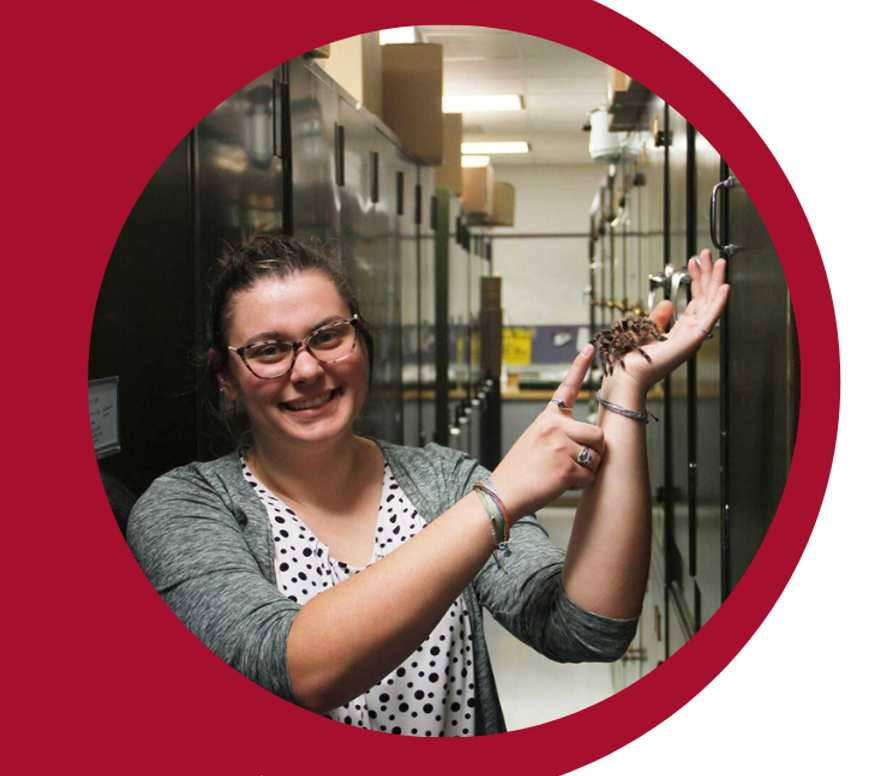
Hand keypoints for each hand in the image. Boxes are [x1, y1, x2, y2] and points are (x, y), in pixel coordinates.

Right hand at [490, 344, 605, 520]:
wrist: (502, 493)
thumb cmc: (520, 471)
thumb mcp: (535, 441)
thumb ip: (561, 434)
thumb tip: (593, 439)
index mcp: (547, 418)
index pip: (566, 388)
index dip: (580, 366)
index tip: (590, 347)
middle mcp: (554, 427)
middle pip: (598, 434)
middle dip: (593, 452)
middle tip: (573, 463)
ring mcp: (560, 446)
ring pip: (597, 456)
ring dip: (587, 469)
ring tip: (562, 473)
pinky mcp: (566, 467)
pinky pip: (590, 476)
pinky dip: (580, 484)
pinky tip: (560, 483)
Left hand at [606, 249, 729, 391]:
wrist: (627, 376)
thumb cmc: (634, 360)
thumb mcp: (647, 330)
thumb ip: (659, 317)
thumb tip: (667, 304)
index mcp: (682, 332)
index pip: (696, 301)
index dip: (697, 280)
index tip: (694, 262)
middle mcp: (690, 334)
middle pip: (705, 298)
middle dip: (707, 274)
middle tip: (708, 254)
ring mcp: (693, 337)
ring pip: (711, 304)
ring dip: (715, 281)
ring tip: (718, 262)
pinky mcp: (692, 341)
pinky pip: (710, 318)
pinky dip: (719, 302)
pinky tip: (724, 287)